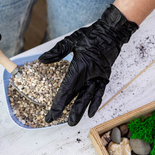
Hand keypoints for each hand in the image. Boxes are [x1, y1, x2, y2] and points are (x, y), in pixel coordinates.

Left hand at [39, 5, 137, 125]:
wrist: (112, 32)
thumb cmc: (91, 35)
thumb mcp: (71, 41)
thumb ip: (57, 52)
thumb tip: (42, 60)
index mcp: (80, 66)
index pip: (66, 89)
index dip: (58, 103)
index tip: (51, 113)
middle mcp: (90, 75)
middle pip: (76, 96)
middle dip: (65, 110)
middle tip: (56, 121)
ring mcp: (99, 77)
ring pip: (88, 97)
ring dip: (80, 110)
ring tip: (73, 122)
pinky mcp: (105, 77)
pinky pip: (99, 93)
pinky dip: (95, 103)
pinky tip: (90, 113)